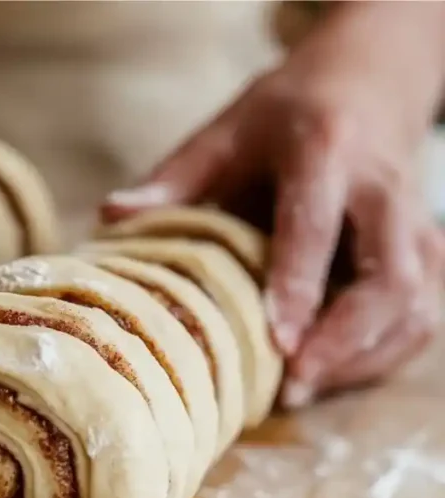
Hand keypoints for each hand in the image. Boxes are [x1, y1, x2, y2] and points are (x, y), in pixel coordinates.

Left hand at [102, 2, 444, 407]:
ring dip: (364, 357)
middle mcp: (382, 188)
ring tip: (302, 392)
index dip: (298, 285)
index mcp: (324, 150)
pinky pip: (422, 315)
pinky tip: (331, 376)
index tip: (277, 341)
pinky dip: (382, 354)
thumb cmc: (284, 115)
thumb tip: (109, 217)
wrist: (368, 81)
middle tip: (292, 384)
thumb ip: (172, 179)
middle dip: (344, 338)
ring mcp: (415, 222)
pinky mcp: (429, 250)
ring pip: (414, 304)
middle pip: (386, 275)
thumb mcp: (224, 133)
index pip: (316, 224)